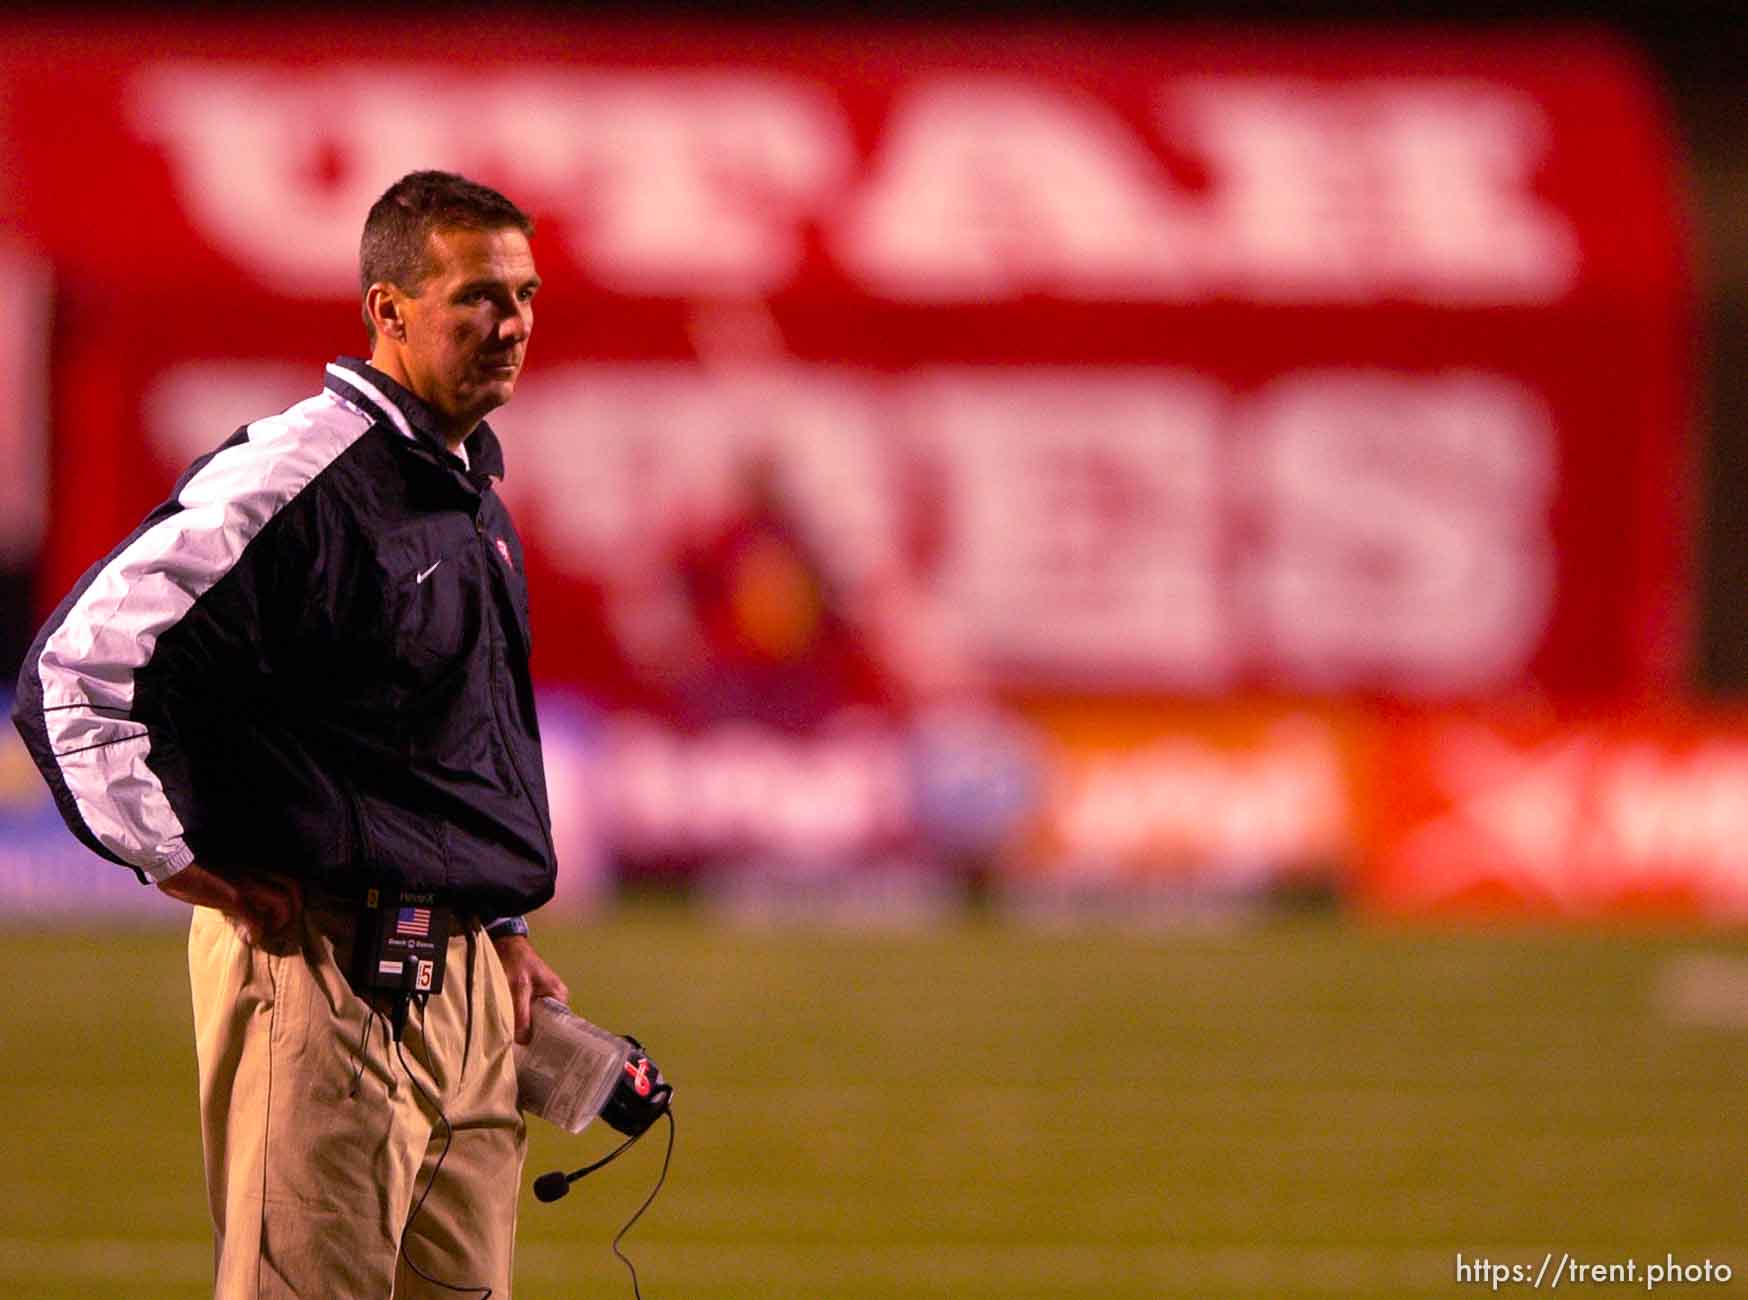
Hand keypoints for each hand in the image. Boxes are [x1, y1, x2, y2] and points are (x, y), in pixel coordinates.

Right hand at [157, 863, 302, 947]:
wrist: (173, 865)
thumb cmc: (194, 869)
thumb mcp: (224, 874)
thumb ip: (239, 884)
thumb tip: (244, 906)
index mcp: (255, 865)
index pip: (288, 878)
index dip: (292, 898)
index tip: (283, 915)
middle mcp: (256, 871)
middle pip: (294, 888)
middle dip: (294, 911)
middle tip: (281, 928)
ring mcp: (247, 883)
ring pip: (283, 902)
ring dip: (280, 922)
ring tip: (269, 934)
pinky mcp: (234, 897)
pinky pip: (256, 918)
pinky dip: (257, 932)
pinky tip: (252, 939)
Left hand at [492, 933, 569, 1043]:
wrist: (504, 942)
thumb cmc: (515, 961)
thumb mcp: (518, 987)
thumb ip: (522, 1014)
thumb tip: (525, 1041)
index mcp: (558, 995)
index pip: (560, 1024)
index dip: (549, 1039)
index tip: (539, 1054)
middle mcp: (554, 998)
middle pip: (546, 1025)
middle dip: (535, 1036)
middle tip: (525, 1053)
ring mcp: (542, 998)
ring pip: (535, 1021)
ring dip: (525, 1029)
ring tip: (518, 1047)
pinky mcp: (529, 998)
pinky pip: (527, 1015)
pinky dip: (519, 1022)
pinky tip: (512, 1033)